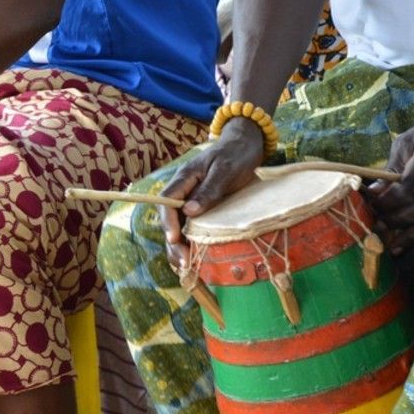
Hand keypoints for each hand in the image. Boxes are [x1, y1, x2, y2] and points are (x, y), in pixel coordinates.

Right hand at [161, 119, 263, 268]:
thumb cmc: (235, 154)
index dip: (169, 223)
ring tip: (185, 267)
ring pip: (178, 228)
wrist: (245, 145)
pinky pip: (190, 229)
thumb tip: (189, 211)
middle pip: (170, 221)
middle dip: (174, 243)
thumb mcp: (225, 170)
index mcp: (184, 179)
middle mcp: (183, 193)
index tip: (175, 239)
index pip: (167, 203)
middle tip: (184, 262)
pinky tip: (192, 260)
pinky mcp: (201, 210)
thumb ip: (209, 189)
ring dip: (179, 248)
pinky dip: (189, 245)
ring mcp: (190, 202)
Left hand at [366, 115, 413, 255]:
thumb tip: (371, 194)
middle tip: (374, 221)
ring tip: (382, 236)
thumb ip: (390, 170)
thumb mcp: (406, 145)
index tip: (371, 204)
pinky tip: (397, 248)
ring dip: (402, 232)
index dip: (387, 200)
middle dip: (393, 218)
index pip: (409, 185)